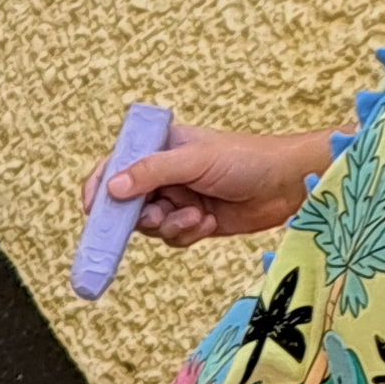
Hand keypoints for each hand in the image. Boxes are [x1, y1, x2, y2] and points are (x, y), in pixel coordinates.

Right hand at [106, 123, 334, 247]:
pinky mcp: (192, 221)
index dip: (101, 186)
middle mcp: (165, 172)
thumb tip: (112, 188)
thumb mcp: (195, 160)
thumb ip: (151, 172)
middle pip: (128, 202)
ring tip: (195, 216)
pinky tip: (208, 222)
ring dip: (170, 225)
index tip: (95, 209)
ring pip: (149, 225)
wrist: (289, 184)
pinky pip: (171, 237)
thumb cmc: (248, 159)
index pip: (116, 164)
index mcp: (162, 146)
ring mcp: (178, 198)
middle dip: (140, 215)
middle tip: (155, 217)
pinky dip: (186, 234)